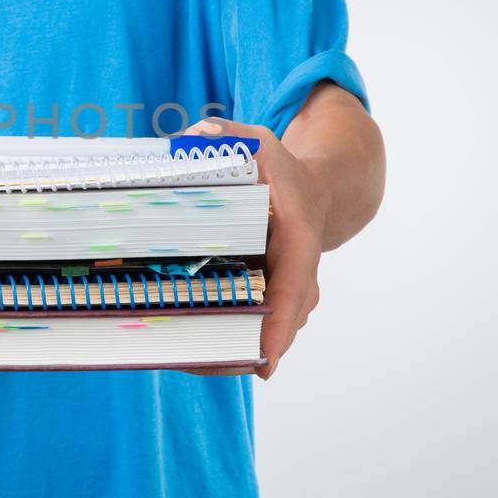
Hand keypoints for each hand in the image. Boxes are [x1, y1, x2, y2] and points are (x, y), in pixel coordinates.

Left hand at [180, 117, 329, 379]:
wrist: (314, 192)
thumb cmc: (281, 170)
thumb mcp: (258, 144)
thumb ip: (229, 136)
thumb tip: (195, 137)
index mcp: (299, 239)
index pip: (295, 286)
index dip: (280, 323)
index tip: (265, 357)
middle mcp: (300, 276)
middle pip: (278, 326)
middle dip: (242, 349)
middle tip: (196, 361)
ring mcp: (288, 295)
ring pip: (264, 337)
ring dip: (229, 355)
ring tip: (183, 361)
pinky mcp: (270, 302)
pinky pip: (252, 330)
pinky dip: (224, 345)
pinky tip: (185, 354)